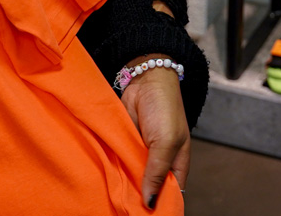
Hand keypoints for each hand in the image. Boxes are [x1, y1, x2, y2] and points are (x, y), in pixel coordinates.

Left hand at [119, 55, 189, 209]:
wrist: (144, 79)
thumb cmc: (164, 108)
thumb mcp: (165, 143)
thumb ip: (156, 172)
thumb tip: (150, 203)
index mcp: (176, 166)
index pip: (170, 194)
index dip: (160, 205)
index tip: (144, 215)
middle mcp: (158, 163)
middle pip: (149, 189)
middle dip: (139, 198)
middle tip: (124, 209)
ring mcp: (140, 155)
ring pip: (132, 178)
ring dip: (124, 185)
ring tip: (112, 198)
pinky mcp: (124, 145)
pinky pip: (119, 163)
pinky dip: (113, 170)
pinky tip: (104, 180)